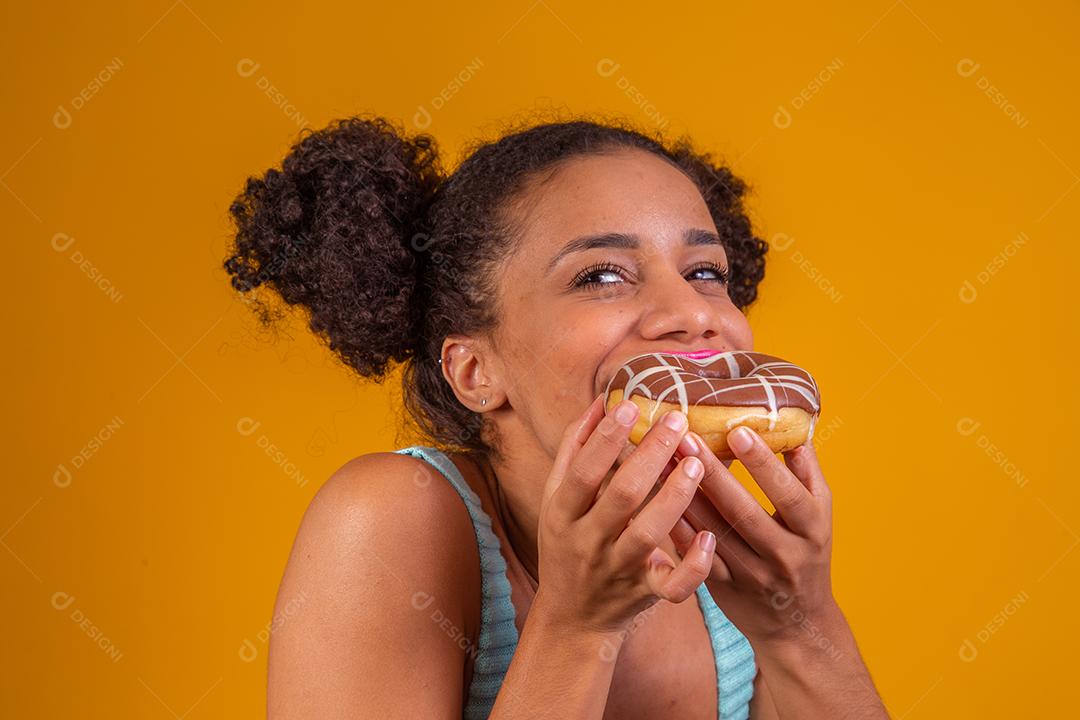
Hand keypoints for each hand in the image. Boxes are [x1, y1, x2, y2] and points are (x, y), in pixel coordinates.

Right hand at [533, 394, 717, 639]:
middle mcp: (588, 542)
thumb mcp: (556, 500)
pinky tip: (708, 537)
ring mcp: (617, 568)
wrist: (572, 618)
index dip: (605, 438)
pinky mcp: (645, 592)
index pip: (582, 472)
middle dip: (650, 456)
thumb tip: (600, 402)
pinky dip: (693, 565)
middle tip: (677, 421)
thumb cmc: (567, 545)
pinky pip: (672, 585)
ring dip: (675, 497)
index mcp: (563, 514)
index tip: (631, 406)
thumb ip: (574, 451)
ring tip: (696, 464)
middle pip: (620, 496)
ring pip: (649, 534)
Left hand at [668, 427, 839, 643]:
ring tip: (662, 458)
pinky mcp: (721, 586)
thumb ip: (806, 472)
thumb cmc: (807, 552)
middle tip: (685, 437)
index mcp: (812, 530)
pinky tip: (655, 498)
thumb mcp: (820, 515)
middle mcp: (783, 555)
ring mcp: (750, 574)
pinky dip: (675, 525)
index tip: (736, 430)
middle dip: (712, 474)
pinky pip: (693, 553)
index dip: (763, 463)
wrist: (795, 623)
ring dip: (684, 495)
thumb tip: (793, 425)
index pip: (788, 494)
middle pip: (743, 512)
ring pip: (712, 532)